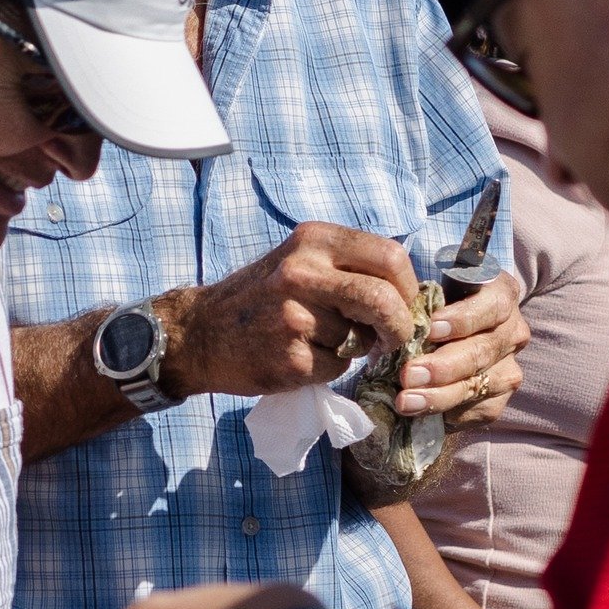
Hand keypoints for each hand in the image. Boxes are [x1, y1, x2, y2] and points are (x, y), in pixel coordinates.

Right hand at [157, 224, 419, 398]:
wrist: (200, 334)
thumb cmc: (260, 297)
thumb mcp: (300, 260)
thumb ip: (348, 266)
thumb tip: (407, 292)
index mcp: (313, 240)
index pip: (389, 256)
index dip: (409, 286)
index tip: (405, 304)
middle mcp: (302, 272)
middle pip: (382, 298)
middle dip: (399, 326)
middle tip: (395, 339)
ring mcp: (294, 317)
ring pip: (359, 338)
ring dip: (354, 348)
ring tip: (319, 341)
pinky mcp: (290, 358)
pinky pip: (336, 367)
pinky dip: (329, 368)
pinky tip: (300, 357)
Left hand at [393, 270, 526, 427]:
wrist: (448, 337)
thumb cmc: (435, 307)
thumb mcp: (432, 294)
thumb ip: (423, 303)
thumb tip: (398, 319)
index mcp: (501, 294)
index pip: (493, 306)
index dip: (463, 319)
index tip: (431, 329)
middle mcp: (512, 331)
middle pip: (482, 351)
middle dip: (442, 366)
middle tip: (408, 375)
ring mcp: (510, 367)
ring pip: (479, 385)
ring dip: (440, 395)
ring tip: (407, 401)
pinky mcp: (501, 398)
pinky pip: (479, 410)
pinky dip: (448, 412)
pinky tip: (423, 414)